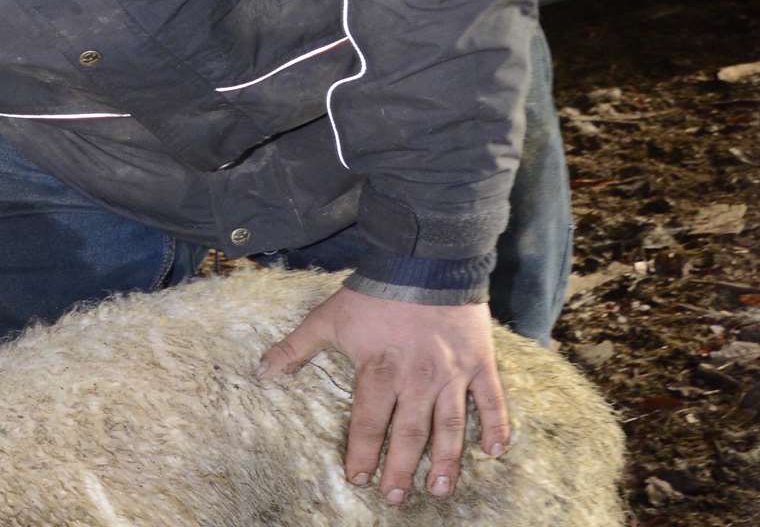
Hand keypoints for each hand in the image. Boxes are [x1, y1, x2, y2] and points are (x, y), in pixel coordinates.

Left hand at [256, 285, 509, 504]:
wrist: (425, 259)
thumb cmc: (373, 292)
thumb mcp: (328, 318)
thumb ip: (295, 348)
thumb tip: (261, 372)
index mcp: (380, 371)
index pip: (368, 422)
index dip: (362, 452)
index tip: (357, 479)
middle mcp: (417, 379)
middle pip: (409, 434)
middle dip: (400, 470)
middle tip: (395, 499)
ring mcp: (452, 373)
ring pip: (451, 426)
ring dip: (446, 460)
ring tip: (440, 490)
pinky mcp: (480, 362)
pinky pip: (492, 400)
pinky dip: (497, 426)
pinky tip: (496, 453)